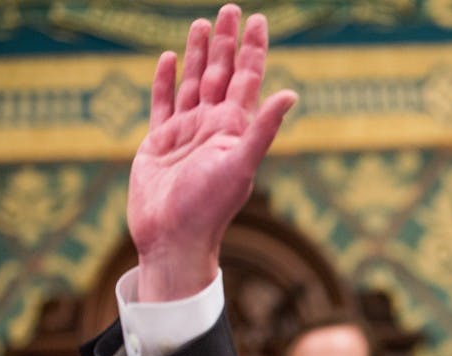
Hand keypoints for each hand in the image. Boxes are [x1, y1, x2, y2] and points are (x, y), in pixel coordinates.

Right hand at [128, 3, 297, 301]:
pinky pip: (163, 104)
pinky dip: (166, 81)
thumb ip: (263, 129)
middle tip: (231, 10)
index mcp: (235, 128)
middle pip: (221, 73)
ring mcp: (186, 132)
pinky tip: (169, 59)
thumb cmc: (209, 206)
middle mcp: (213, 126)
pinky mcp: (159, 142)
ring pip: (193, 83)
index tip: (258, 20)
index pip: (247, 78)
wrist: (173, 237)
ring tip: (203, 23)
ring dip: (198, 54)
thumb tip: (292, 95)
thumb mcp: (240, 163)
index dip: (253, 49)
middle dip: (226, 43)